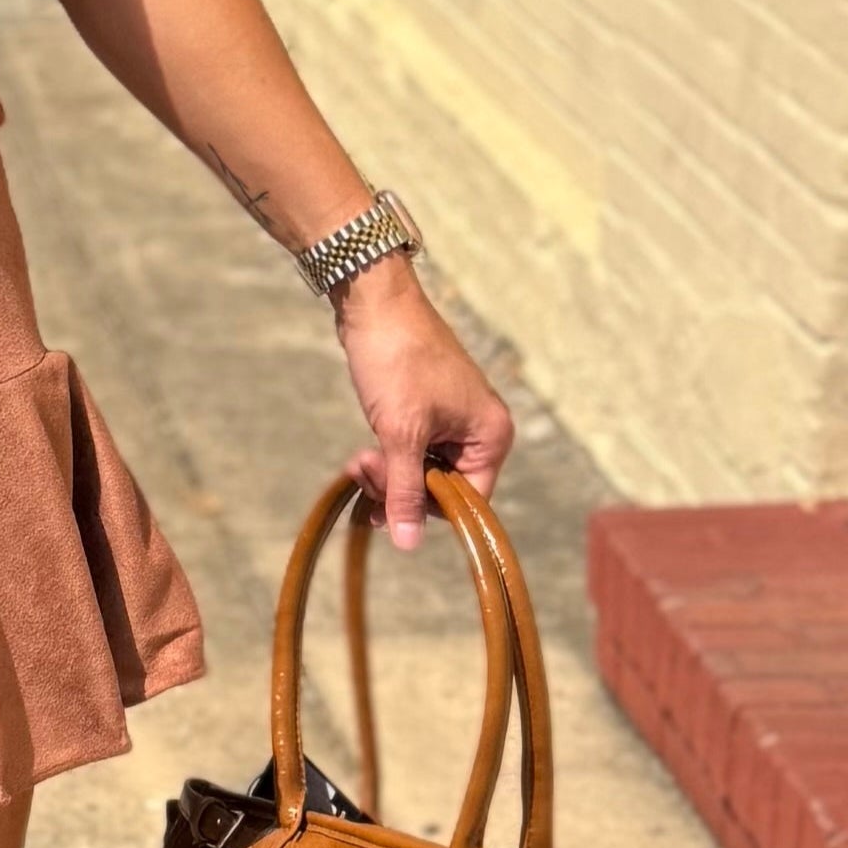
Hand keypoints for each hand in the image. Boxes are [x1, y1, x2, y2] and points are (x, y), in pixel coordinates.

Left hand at [333, 259, 512, 546]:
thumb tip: (406, 544)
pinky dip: (387, 456)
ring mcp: (453, 420)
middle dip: (399, 487)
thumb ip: (404, 489)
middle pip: (443, 488)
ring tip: (356, 462)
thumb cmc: (396, 362)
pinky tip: (361, 455)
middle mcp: (480, 431)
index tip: (385, 504)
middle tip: (361, 469)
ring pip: (421, 471)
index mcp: (491, 436)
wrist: (374, 303)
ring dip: (387, 473)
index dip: (425, 509)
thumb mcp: (399, 433)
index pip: (468, 501)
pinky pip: (411, 451)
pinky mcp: (426, 411)